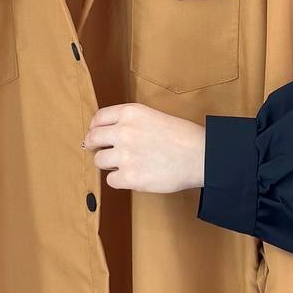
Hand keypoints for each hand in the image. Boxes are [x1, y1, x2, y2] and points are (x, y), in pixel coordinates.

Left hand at [84, 103, 205, 193]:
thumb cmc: (184, 136)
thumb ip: (131, 122)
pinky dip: (119, 180)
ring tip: (124, 164)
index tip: (96, 133)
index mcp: (130, 113)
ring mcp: (124, 155)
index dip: (95, 127)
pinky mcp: (129, 177)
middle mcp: (123, 131)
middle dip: (94, 146)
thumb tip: (111, 133)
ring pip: (99, 161)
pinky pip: (110, 180)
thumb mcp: (154, 116)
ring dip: (108, 163)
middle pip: (92, 139)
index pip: (98, 118)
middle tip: (100, 151)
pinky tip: (133, 176)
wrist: (200, 156)